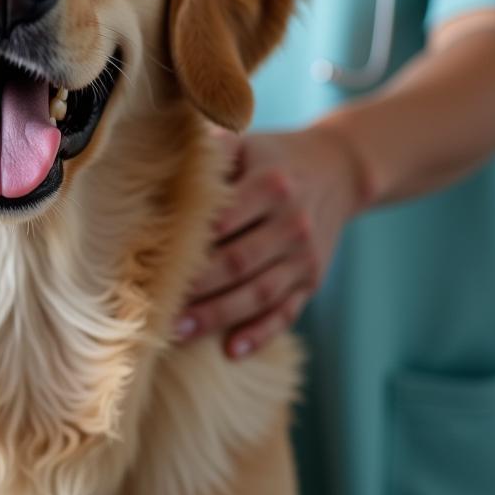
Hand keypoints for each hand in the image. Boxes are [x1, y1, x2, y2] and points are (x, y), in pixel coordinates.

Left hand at [175, 126, 363, 358]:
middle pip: (239, 263)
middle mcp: (292, 224)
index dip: (192, 244)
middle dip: (198, 288)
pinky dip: (262, 334)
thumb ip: (213, 152)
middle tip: (157, 307)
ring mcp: (305, 256)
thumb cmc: (274, 157)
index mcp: (272, 185)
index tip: (155, 261)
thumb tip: (164, 161)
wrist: (338, 169)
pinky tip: (232, 350)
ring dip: (219, 316)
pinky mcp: (312, 280)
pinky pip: (287, 312)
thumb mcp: (248, 144)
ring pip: (259, 294)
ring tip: (179, 332)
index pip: (225, 221)